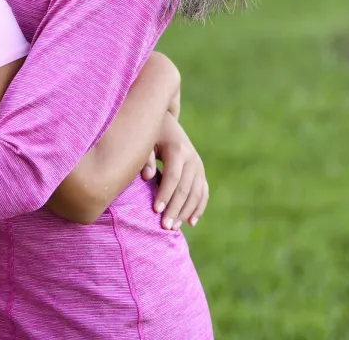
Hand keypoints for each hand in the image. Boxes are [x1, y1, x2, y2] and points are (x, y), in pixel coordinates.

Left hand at [141, 115, 208, 230]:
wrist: (166, 122)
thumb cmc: (151, 133)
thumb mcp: (146, 139)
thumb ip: (145, 157)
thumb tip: (147, 177)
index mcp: (178, 149)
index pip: (173, 177)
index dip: (165, 194)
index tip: (155, 210)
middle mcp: (192, 158)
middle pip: (185, 189)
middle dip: (175, 208)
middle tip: (165, 226)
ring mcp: (198, 166)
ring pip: (196, 193)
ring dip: (185, 212)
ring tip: (173, 227)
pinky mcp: (200, 172)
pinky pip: (203, 192)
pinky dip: (198, 207)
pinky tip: (191, 222)